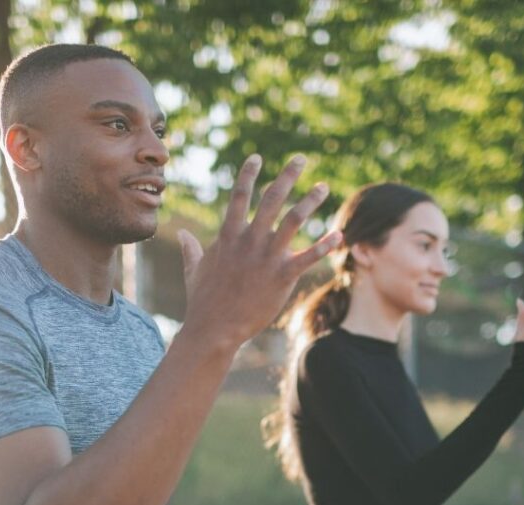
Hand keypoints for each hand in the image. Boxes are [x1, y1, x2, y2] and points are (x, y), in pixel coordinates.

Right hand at [177, 154, 341, 350]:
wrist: (213, 329)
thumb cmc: (202, 301)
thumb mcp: (193, 270)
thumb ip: (191, 248)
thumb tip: (184, 234)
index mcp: (229, 236)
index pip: (239, 196)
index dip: (248, 174)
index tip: (257, 157)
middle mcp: (249, 240)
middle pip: (271, 198)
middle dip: (287, 176)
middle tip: (301, 159)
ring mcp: (266, 257)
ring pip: (294, 219)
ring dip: (310, 201)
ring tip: (323, 187)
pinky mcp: (282, 277)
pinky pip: (308, 257)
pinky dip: (325, 245)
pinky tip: (339, 235)